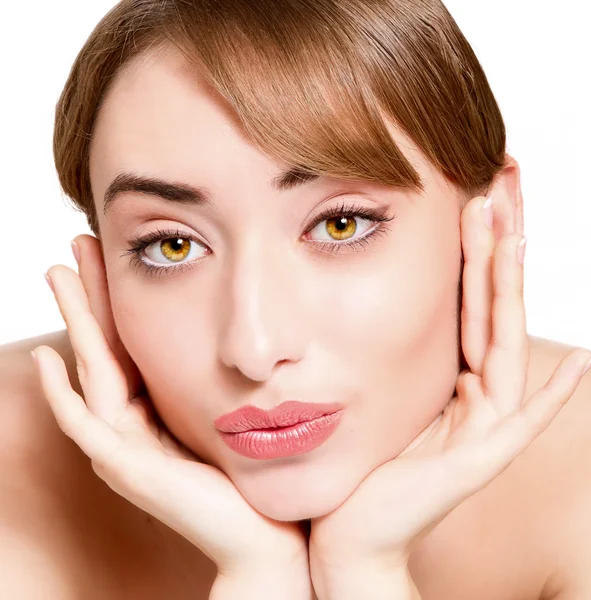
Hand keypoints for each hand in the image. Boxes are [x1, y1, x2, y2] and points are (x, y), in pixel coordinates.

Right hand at [32, 235, 308, 579]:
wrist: (264, 531)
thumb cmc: (250, 471)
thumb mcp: (228, 411)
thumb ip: (216, 379)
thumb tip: (240, 336)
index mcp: (155, 407)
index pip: (129, 341)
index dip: (117, 297)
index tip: (113, 252)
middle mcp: (131, 424)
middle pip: (103, 346)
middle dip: (88, 295)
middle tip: (76, 246)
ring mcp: (122, 446)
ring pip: (88, 370)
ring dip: (73, 321)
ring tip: (57, 273)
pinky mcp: (126, 467)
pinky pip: (82, 424)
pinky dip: (60, 393)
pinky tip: (48, 357)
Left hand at [309, 191, 590, 573]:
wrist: (348, 525)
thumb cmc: (360, 457)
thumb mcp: (376, 389)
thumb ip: (388, 353)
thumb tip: (369, 304)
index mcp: (450, 375)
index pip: (470, 299)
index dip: (477, 248)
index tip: (476, 192)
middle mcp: (475, 394)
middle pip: (492, 306)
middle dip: (498, 244)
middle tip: (502, 181)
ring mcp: (484, 426)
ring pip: (505, 343)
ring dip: (510, 286)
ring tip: (515, 229)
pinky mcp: (480, 460)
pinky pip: (524, 424)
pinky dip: (555, 396)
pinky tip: (585, 363)